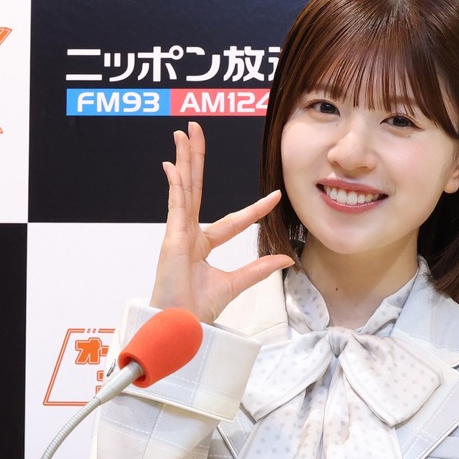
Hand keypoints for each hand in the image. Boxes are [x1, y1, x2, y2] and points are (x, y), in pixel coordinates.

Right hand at [150, 121, 292, 323]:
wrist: (181, 326)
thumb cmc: (197, 310)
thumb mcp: (236, 284)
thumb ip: (259, 269)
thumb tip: (286, 258)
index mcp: (202, 245)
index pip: (233, 220)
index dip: (254, 209)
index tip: (274, 196)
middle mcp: (189, 235)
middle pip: (195, 188)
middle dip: (196, 159)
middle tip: (195, 131)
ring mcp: (179, 234)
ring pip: (185, 188)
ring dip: (184, 159)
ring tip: (184, 134)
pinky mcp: (172, 238)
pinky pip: (176, 205)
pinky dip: (175, 184)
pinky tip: (173, 164)